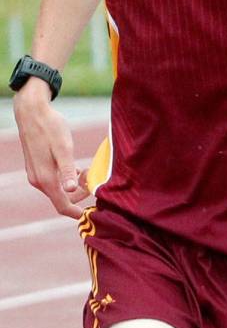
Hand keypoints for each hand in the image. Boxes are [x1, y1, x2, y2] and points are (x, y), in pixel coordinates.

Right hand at [13, 82, 89, 217]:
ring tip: (89, 169)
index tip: (91, 215)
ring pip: (59, 189)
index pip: (62, 205)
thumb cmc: (50, 128)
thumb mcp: (63, 148)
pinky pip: (55, 180)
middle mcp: (38, 180)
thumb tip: (71, 190)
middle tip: (94, 177)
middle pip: (62, 198)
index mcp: (45, 179)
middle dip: (80, 193)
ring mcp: (37, 174)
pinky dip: (68, 178)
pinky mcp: (38, 167)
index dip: (76, 212)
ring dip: (75, 185)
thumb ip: (67, 170)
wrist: (32, 112)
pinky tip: (78, 168)